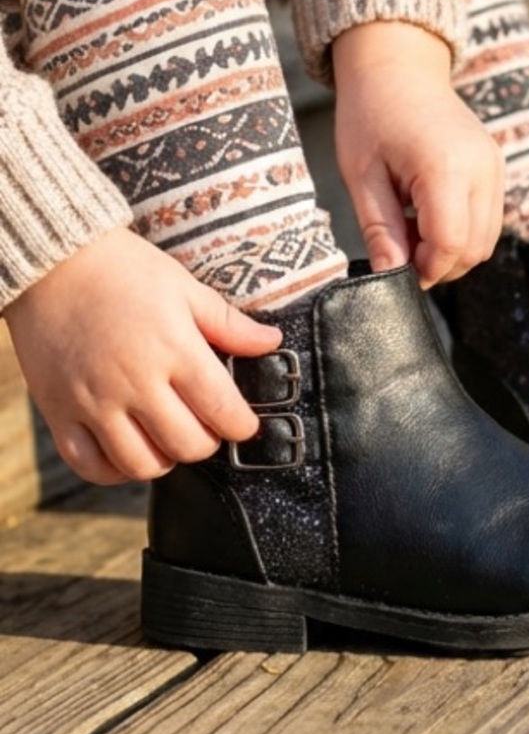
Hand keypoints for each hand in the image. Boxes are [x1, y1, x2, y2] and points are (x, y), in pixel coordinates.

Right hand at [4, 228, 281, 484]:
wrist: (50, 263)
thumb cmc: (123, 271)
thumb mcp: (185, 288)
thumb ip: (229, 324)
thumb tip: (271, 342)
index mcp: (174, 349)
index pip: (223, 411)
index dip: (242, 426)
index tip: (243, 423)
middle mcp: (135, 382)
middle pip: (188, 445)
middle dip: (208, 442)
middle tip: (206, 425)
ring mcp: (94, 402)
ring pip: (142, 465)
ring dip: (166, 459)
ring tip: (169, 437)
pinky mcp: (60, 412)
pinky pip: (91, 466)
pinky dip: (116, 470)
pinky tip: (129, 450)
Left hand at [333, 21, 504, 287]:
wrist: (398, 67)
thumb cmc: (371, 114)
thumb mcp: (361, 176)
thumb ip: (380, 229)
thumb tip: (390, 276)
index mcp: (445, 167)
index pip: (450, 244)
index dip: (426, 268)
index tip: (399, 269)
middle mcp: (481, 168)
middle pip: (474, 249)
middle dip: (439, 264)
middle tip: (401, 249)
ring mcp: (494, 167)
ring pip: (486, 240)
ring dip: (451, 250)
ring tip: (412, 229)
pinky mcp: (496, 168)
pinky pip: (488, 220)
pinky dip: (462, 232)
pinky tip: (428, 215)